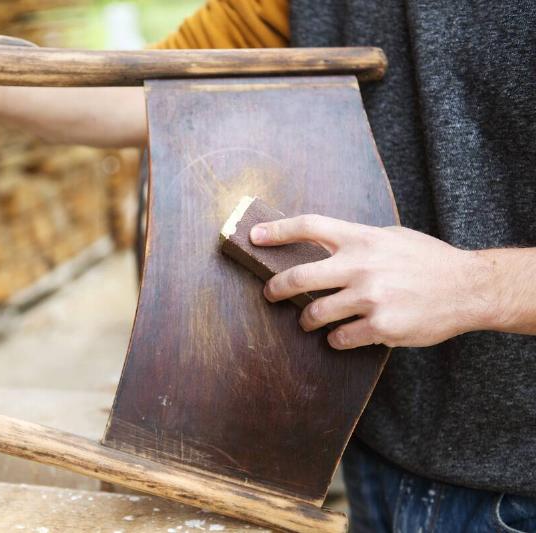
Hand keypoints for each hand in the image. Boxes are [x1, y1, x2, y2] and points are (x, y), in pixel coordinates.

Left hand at [250, 215, 492, 349]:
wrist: (468, 288)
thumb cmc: (426, 259)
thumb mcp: (389, 237)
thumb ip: (355, 241)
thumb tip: (318, 247)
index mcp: (362, 238)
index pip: (309, 226)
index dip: (276, 231)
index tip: (253, 237)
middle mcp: (361, 265)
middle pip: (299, 276)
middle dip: (276, 288)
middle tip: (271, 294)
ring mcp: (370, 297)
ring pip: (316, 314)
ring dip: (307, 320)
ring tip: (310, 321)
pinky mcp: (381, 326)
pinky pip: (341, 338)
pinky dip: (336, 339)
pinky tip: (342, 335)